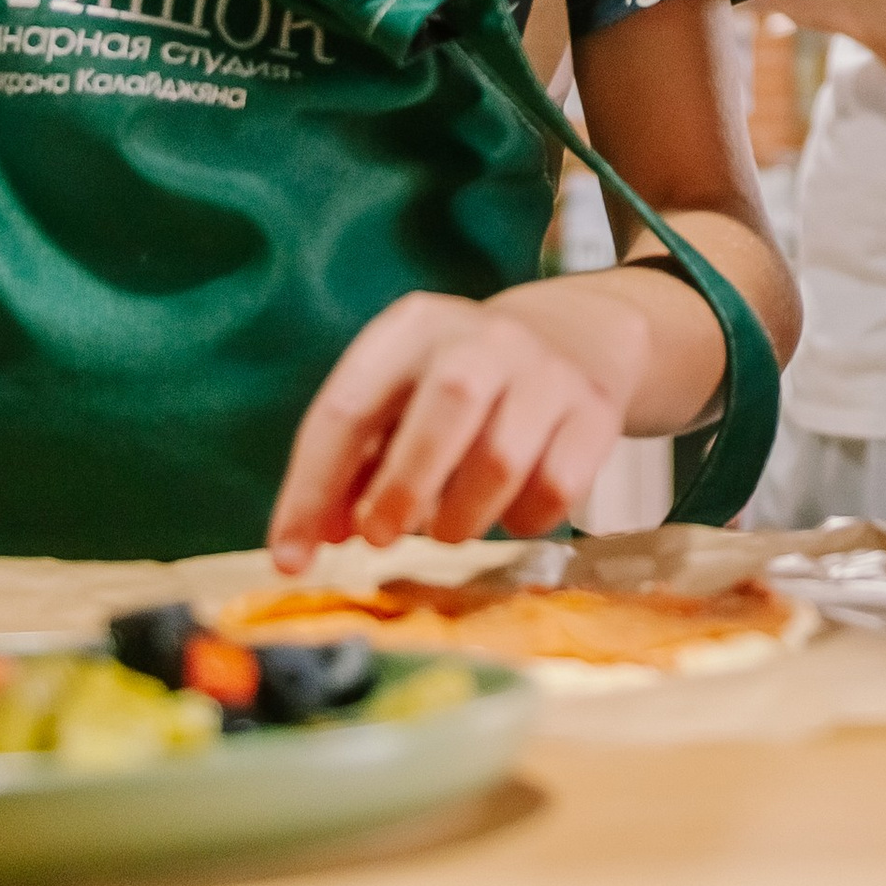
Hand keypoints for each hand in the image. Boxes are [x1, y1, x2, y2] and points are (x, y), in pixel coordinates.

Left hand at [265, 280, 651, 572]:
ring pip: (502, 458)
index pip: (348, 405)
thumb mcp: (401, 398)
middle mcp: (483, 336)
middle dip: (402, 489)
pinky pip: (558, 486)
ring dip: (462, 517)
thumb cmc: (459, 383)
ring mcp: (546, 370)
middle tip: (381, 538)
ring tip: (449, 528)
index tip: (291, 558)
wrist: (575, 335)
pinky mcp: (595, 410)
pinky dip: (524, 520)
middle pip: (444, 408)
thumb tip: (315, 538)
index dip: (311, 489)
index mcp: (412, 327)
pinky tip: (509, 513)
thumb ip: (356, 466)